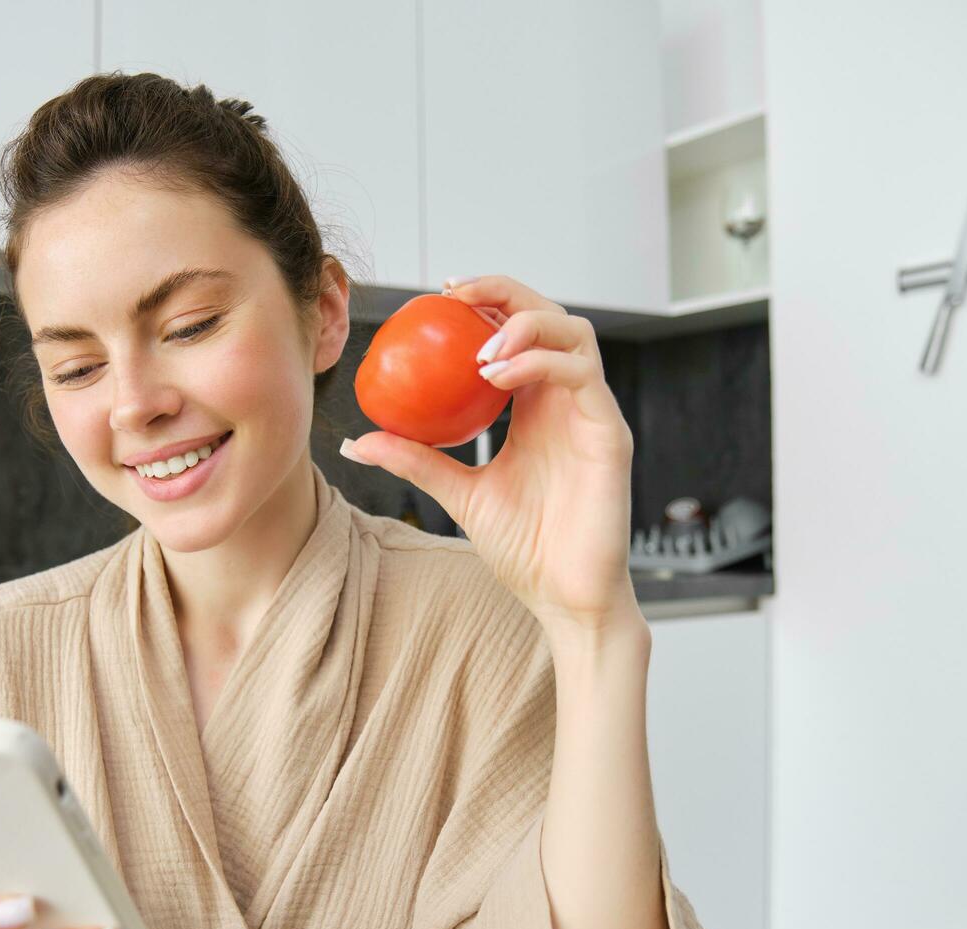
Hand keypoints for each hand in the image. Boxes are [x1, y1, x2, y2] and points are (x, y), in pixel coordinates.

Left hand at [342, 274, 639, 634]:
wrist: (562, 596)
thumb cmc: (524, 548)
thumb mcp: (459, 493)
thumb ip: (417, 460)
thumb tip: (357, 441)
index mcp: (537, 406)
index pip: (521, 332)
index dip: (489, 302)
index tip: (442, 294)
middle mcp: (568, 400)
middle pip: (550, 316)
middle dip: (505, 293)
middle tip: (456, 295)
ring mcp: (592, 413)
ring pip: (575, 333)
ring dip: (524, 324)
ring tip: (478, 347)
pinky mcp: (609, 433)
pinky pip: (582, 376)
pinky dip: (540, 364)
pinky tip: (497, 376)